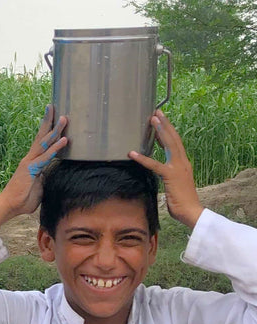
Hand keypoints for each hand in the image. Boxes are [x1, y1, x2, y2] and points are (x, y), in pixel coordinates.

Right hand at [0, 105, 67, 228]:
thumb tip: (52, 176)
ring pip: (44, 143)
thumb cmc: (23, 199)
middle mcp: (30, 159)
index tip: (54, 117)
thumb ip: (45, 178)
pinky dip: (55, 148)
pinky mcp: (31, 169)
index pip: (42, 142)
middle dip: (49, 122)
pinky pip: (46, 157)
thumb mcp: (39, 187)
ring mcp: (30, 163)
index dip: (48, 130)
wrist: (9, 206)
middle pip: (41, 136)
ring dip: (55, 130)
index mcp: (33, 162)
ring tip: (64, 118)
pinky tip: (64, 140)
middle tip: (55, 107)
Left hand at [130, 110, 202, 227]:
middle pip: (173, 138)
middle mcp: (183, 162)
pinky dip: (143, 158)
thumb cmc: (181, 201)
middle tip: (157, 112)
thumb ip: (167, 175)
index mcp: (183, 163)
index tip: (159, 121)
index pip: (174, 143)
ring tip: (152, 119)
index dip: (166, 131)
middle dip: (165, 124)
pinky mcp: (171, 176)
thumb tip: (159, 171)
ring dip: (160, 131)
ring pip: (169, 144)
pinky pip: (155, 165)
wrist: (191, 212)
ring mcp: (178, 167)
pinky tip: (132, 153)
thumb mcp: (174, 184)